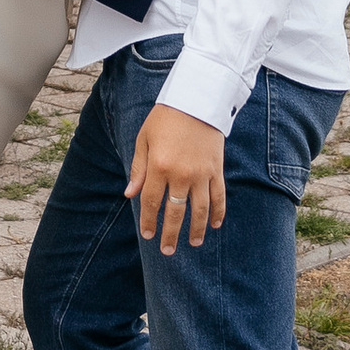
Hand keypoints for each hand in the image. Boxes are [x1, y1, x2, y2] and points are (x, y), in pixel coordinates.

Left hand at [125, 105, 227, 253]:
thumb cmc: (165, 118)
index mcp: (159, 166)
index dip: (150, 221)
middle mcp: (181, 174)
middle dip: (170, 234)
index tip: (148, 235)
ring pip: (200, 210)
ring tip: (192, 243)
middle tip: (167, 250)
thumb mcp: (145, 140)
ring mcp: (201, 174)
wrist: (196, 100)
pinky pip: (219, 196)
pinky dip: (218, 212)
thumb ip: (139, 169)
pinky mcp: (217, 169)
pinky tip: (214, 225)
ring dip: (196, 229)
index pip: (153, 202)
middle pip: (176, 212)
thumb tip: (130, 195)